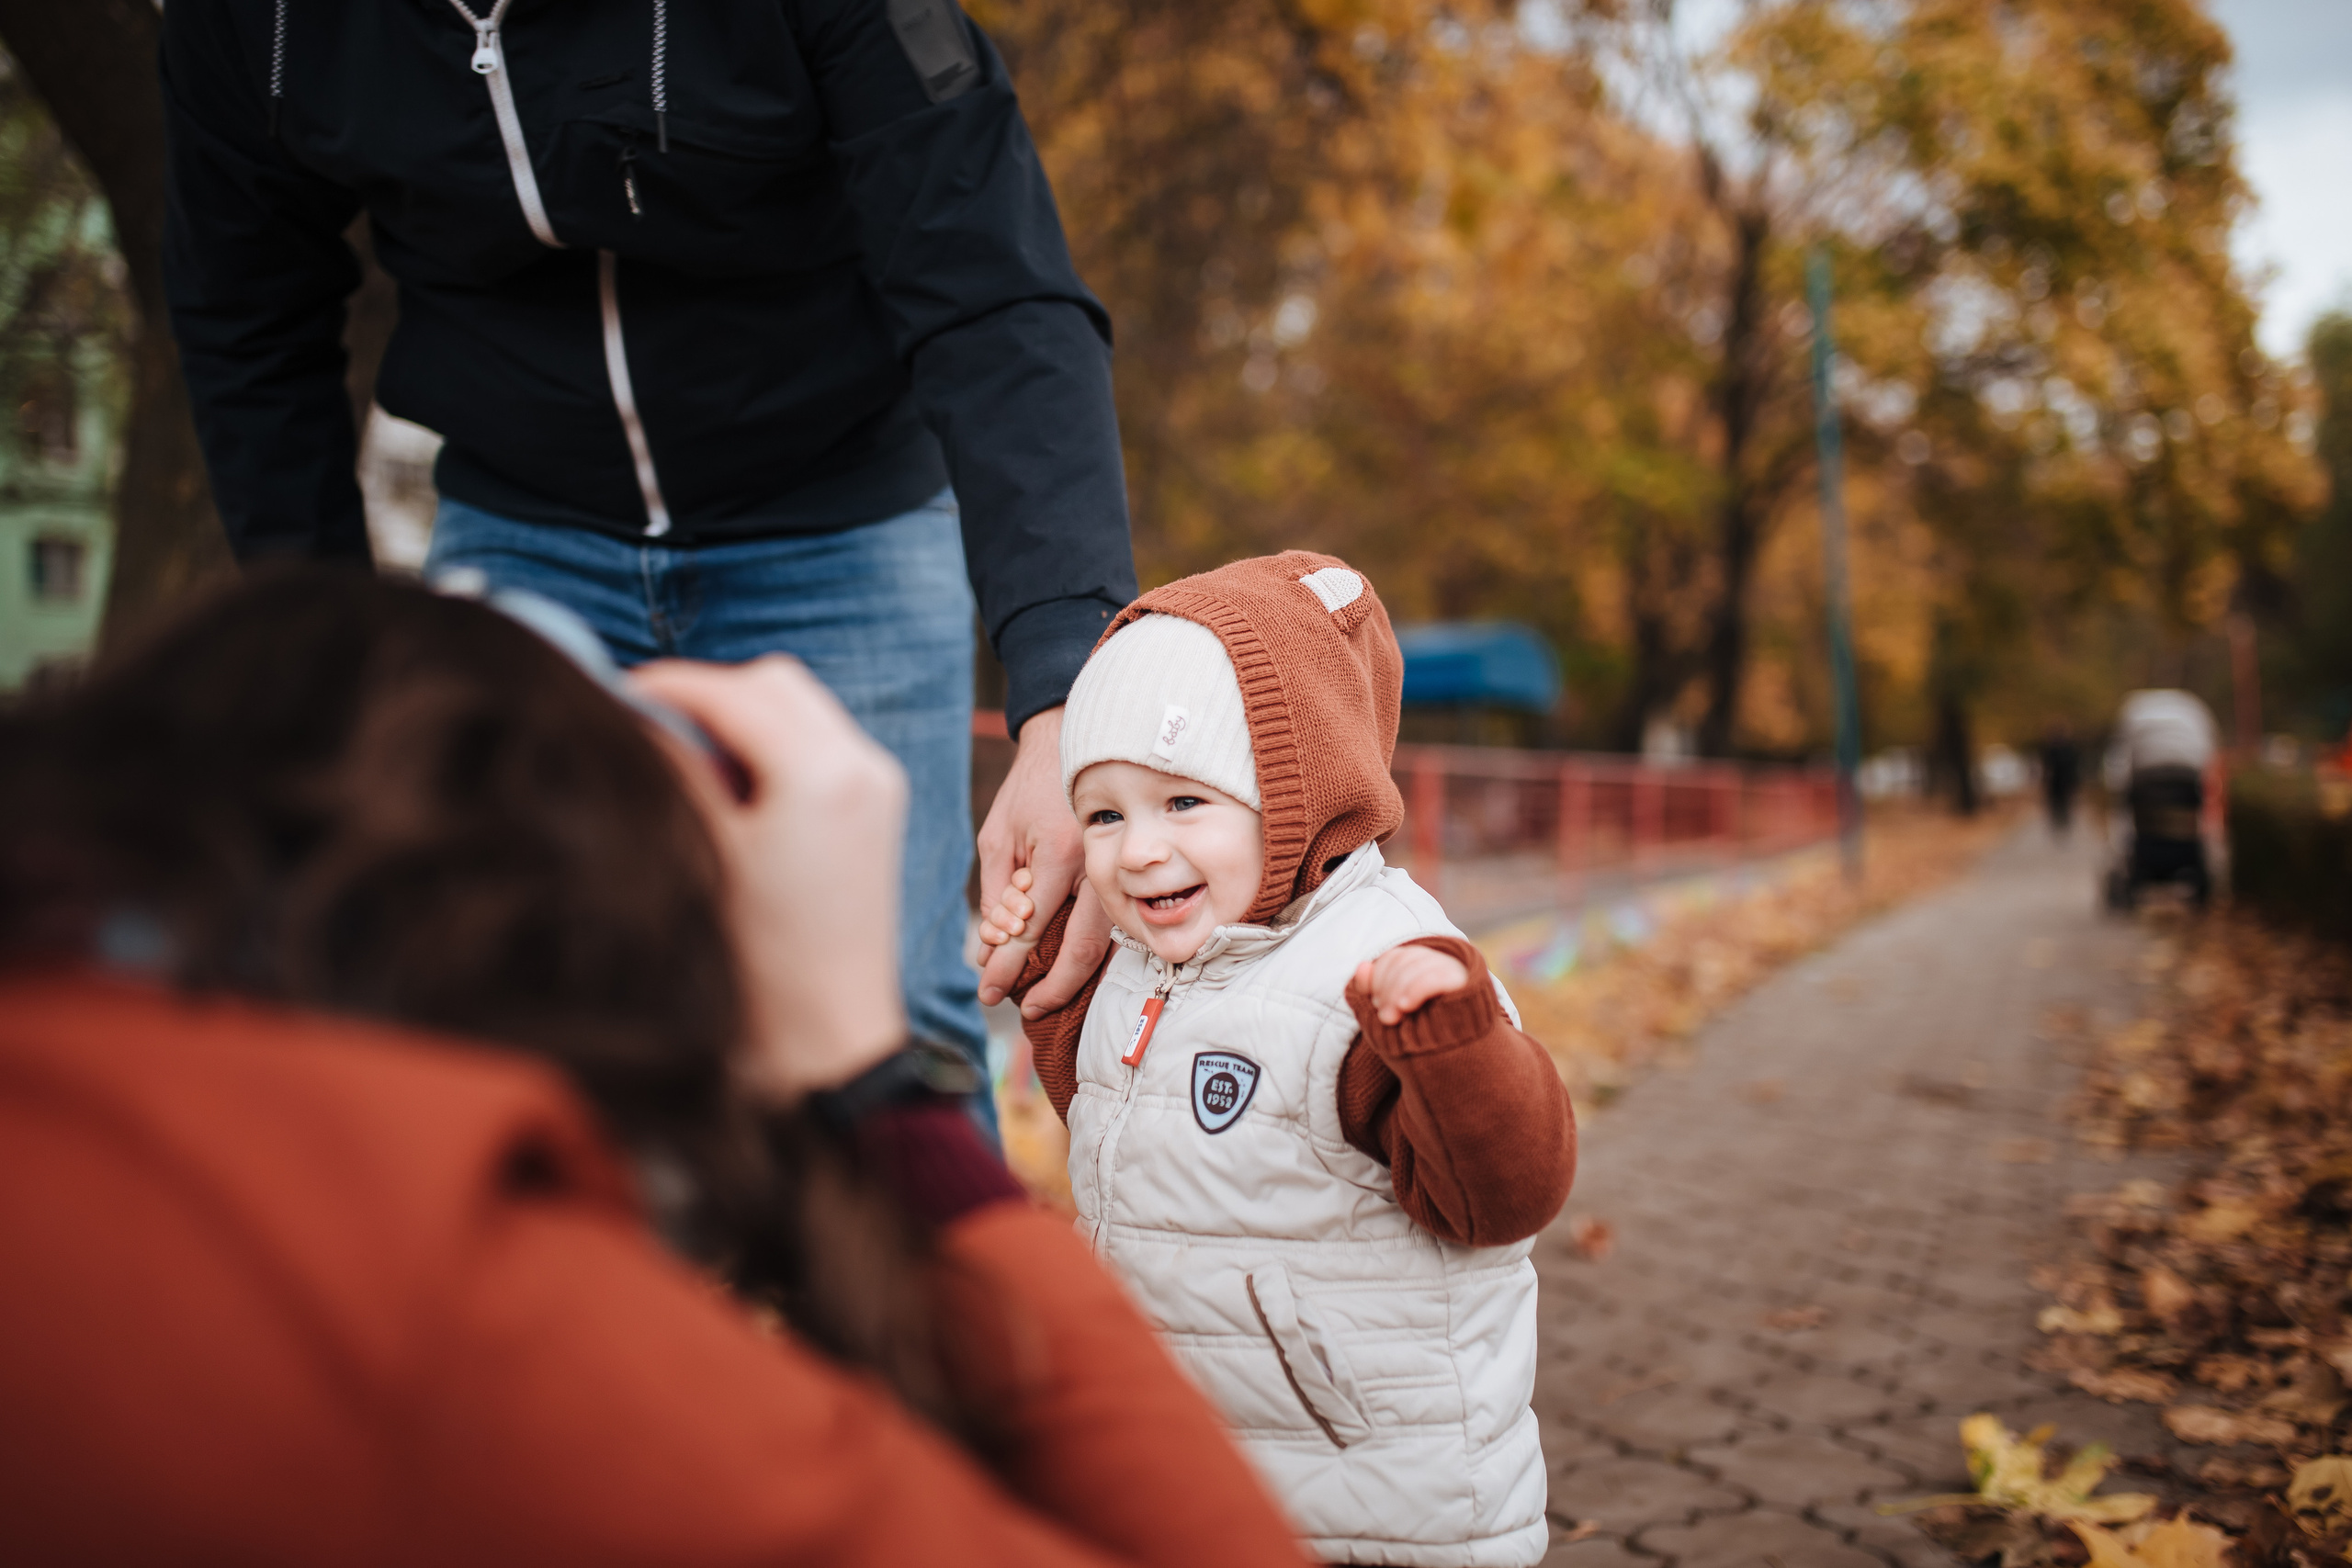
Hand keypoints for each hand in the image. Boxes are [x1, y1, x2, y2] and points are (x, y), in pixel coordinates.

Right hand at [631, 656, 907, 1099]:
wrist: (829, 1033)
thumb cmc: (760, 963)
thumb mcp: (703, 855)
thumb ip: (673, 771)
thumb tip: (632, 714)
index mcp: (821, 776)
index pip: (730, 693)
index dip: (666, 686)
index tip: (613, 693)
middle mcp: (862, 766)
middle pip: (774, 683)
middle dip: (709, 693)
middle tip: (648, 721)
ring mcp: (878, 785)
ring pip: (801, 706)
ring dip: (743, 714)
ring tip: (685, 755)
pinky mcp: (880, 808)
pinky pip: (822, 741)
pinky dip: (775, 741)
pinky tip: (732, 784)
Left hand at [975, 706, 1112, 1017]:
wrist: (1074, 749)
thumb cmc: (1030, 790)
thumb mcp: (998, 836)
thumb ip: (998, 891)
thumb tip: (993, 947)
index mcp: (1062, 854)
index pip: (1030, 927)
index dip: (1008, 966)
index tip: (988, 991)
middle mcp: (1098, 867)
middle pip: (1082, 948)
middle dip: (1054, 989)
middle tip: (1026, 1010)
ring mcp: (1119, 871)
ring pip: (1106, 943)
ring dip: (1075, 978)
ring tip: (1046, 998)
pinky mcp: (1126, 874)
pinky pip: (1114, 926)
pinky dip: (1092, 954)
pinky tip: (1072, 970)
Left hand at [1352, 943, 1471, 1025]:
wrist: (1457, 1062)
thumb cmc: (1420, 1036)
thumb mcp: (1391, 1013)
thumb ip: (1373, 991)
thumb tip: (1361, 967)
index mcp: (1422, 964)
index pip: (1395, 957)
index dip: (1379, 977)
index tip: (1375, 1002)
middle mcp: (1439, 962)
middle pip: (1405, 960)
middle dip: (1386, 987)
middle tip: (1383, 1016)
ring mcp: (1454, 971)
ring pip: (1417, 966)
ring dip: (1397, 991)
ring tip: (1390, 1018)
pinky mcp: (1466, 985)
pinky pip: (1436, 977)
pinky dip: (1416, 989)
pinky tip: (1405, 1006)